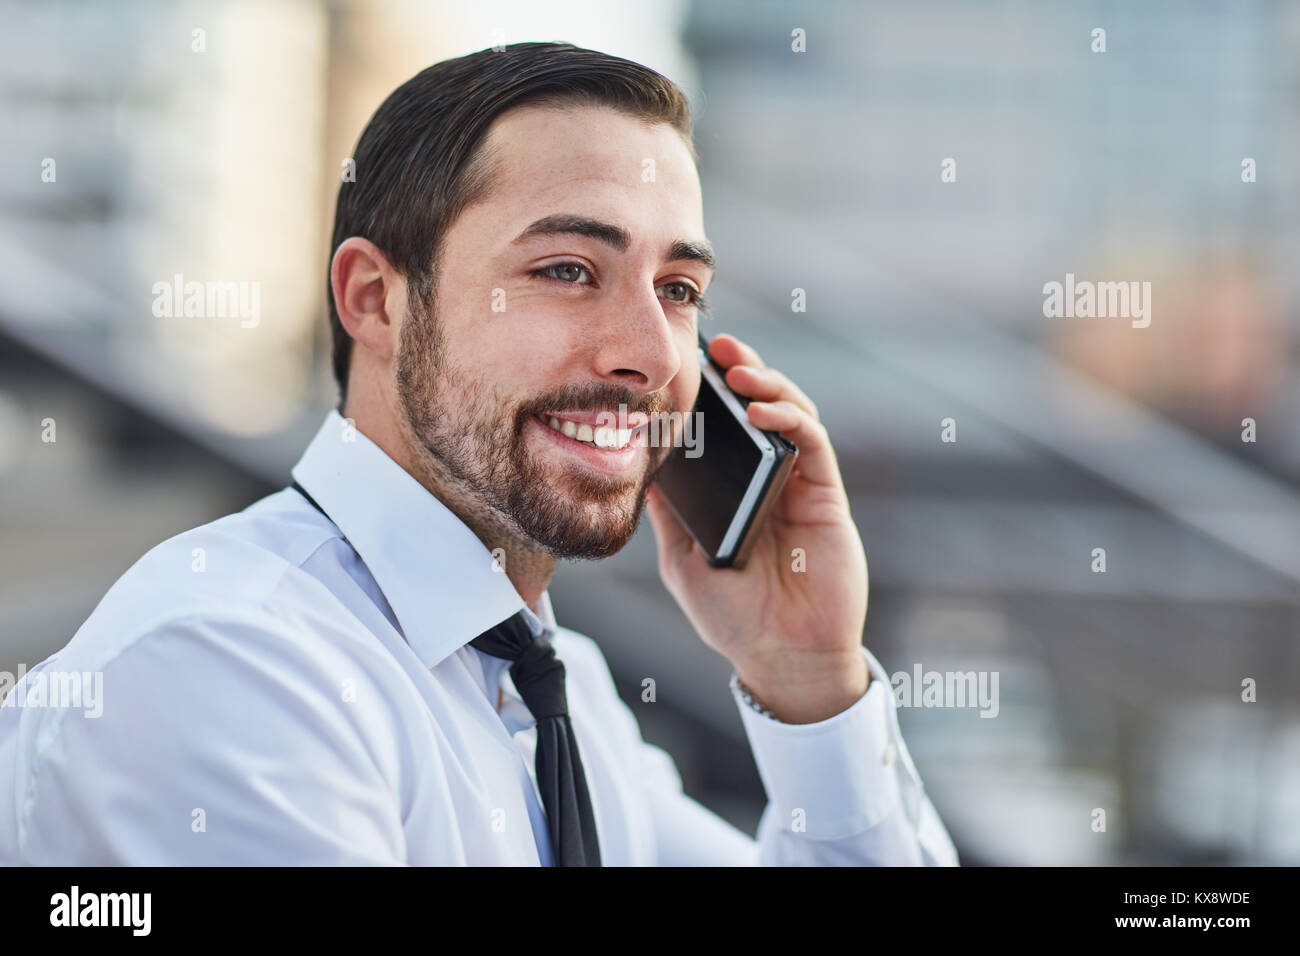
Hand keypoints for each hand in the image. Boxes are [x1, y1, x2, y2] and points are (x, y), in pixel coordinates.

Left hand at [644, 333, 869, 722]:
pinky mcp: (826, 497)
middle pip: (762, 408)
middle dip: (743, 370)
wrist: (780, 657)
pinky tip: (764, 411)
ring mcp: (800, 485)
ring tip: (740, 370)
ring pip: (792, 414)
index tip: (687, 365)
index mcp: (736, 490)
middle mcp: (770, 480)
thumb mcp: (683, 558)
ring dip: (769, 384)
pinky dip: (791, 419)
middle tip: (719, 347)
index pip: (727, 428)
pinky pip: (812, 445)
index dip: (711, 393)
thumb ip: (669, 512)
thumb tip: (636, 467)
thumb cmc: (734, 615)